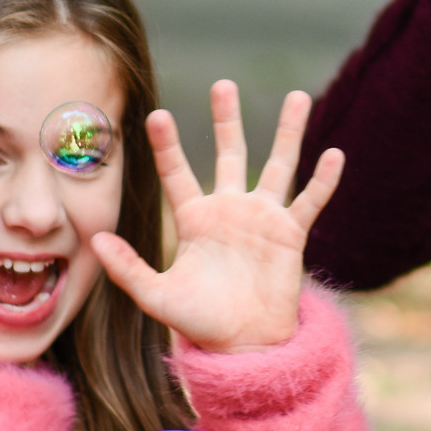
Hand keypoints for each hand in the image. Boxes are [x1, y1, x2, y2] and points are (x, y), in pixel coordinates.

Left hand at [92, 81, 342, 353]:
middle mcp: (230, 210)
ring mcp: (264, 218)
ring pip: (279, 164)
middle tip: (223, 85)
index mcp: (196, 219)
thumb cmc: (199, 322)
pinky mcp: (291, 234)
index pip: (178, 173)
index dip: (168, 145)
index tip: (156, 114)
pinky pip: (310, 201)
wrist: (243, 345)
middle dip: (227, 120)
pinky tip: (334, 154)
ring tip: (299, 96)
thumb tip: (96, 239)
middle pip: (231, 153)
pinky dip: (324, 179)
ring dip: (289, 131)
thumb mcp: (156, 296)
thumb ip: (128, 268)